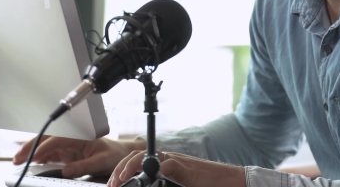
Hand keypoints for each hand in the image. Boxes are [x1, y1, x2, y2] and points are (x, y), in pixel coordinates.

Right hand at [13, 135, 144, 178]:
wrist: (122, 154)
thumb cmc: (114, 155)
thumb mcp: (102, 161)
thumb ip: (84, 166)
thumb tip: (65, 171)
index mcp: (80, 136)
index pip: (57, 139)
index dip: (43, 148)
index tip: (32, 157)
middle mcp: (72, 138)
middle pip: (47, 139)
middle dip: (30, 146)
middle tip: (17, 158)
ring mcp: (69, 145)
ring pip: (45, 145)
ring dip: (31, 151)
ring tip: (18, 161)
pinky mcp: (68, 152)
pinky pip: (50, 153)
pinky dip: (38, 157)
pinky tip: (31, 163)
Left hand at [108, 150, 245, 186]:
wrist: (226, 181)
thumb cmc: (203, 184)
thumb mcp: (177, 184)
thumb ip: (161, 183)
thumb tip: (146, 186)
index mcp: (163, 164)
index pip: (137, 161)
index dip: (122, 170)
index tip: (113, 184)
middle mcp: (167, 159)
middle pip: (137, 156)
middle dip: (120, 168)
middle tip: (113, 183)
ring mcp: (176, 161)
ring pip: (148, 156)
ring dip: (131, 166)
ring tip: (122, 179)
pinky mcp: (185, 167)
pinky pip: (168, 164)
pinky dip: (156, 169)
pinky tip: (148, 176)